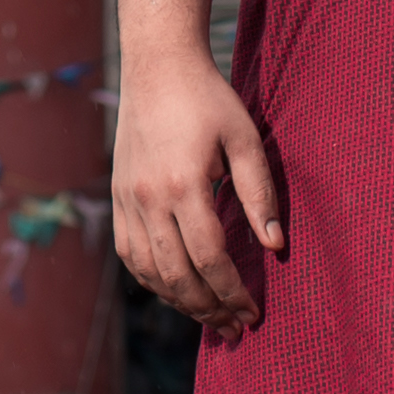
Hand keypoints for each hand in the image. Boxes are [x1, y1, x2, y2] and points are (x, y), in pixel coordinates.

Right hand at [109, 48, 283, 334]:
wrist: (157, 67)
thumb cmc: (208, 99)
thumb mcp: (245, 139)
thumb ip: (259, 194)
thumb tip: (275, 246)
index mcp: (184, 185)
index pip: (210, 258)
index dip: (232, 292)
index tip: (253, 311)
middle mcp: (149, 198)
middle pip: (177, 274)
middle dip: (209, 308)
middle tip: (235, 326)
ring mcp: (127, 199)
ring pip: (149, 271)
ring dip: (179, 301)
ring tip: (209, 315)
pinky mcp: (117, 196)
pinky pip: (129, 254)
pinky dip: (151, 280)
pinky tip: (174, 289)